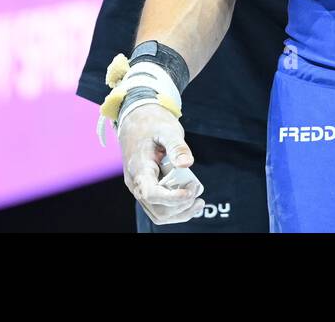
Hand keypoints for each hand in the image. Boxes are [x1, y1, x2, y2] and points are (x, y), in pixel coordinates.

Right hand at [116, 102, 205, 224]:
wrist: (136, 120)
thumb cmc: (151, 124)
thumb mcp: (166, 130)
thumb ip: (177, 147)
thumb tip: (187, 163)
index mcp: (138, 168)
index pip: (152, 193)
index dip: (172, 198)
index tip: (191, 190)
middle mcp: (135, 183)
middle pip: (157, 209)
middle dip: (181, 205)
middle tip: (197, 189)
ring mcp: (139, 188)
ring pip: (158, 214)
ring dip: (180, 212)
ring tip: (198, 201)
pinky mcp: (146, 189)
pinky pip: (159, 208)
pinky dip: (176, 210)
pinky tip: (190, 202)